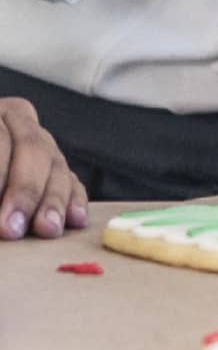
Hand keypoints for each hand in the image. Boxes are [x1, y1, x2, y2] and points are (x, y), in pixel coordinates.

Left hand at [0, 99, 88, 239]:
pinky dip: (74, 200)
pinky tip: (74, 219)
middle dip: (24, 190)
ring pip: (56, 164)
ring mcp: (40, 141)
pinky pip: (72, 179)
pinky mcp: (54, 166)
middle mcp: (14, 120)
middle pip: (31, 147)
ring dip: (52, 200)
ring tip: (46, 229)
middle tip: (12, 228)